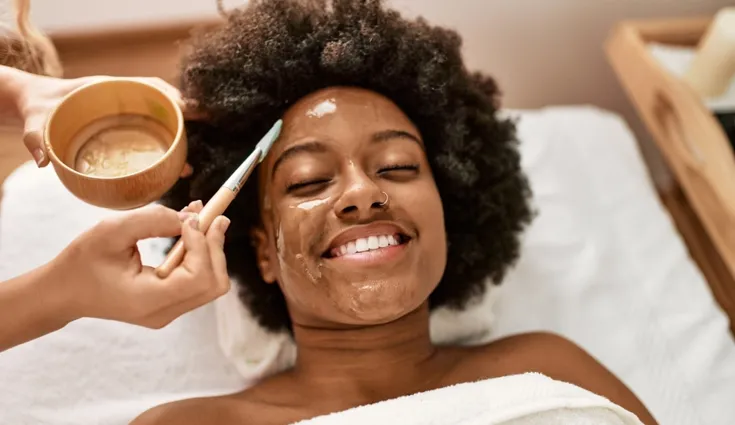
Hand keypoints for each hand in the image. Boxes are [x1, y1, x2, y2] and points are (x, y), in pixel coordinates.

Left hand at [12, 70, 199, 172]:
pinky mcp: (125, 135)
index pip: (147, 86)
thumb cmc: (37, 109)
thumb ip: (37, 136)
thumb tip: (41, 160)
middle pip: (162, 106)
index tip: (186, 108)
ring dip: (177, 142)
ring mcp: (126, 119)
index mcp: (107, 91)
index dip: (169, 95)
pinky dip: (163, 155)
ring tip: (187, 167)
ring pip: (159, 126)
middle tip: (203, 130)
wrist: (36, 109)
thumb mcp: (36, 119)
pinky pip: (149, 141)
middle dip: (184, 117)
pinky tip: (170, 173)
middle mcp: (122, 104)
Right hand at [49, 202, 230, 328]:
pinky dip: (200, 255)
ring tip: (200, 217)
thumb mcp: (111, 231)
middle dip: (216, 246)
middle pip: (214, 283)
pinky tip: (190, 231)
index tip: (191, 218)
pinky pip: (197, 280)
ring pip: (210, 282)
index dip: (203, 245)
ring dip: (210, 248)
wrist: (64, 292)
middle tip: (213, 213)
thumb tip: (190, 218)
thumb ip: (153, 221)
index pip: (199, 277)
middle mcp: (164, 312)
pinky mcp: (168, 304)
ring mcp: (168, 311)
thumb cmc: (81, 262)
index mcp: (149, 300)